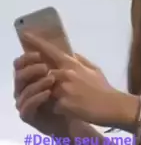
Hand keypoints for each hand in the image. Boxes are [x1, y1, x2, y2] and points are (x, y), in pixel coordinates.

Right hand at [14, 52, 67, 134]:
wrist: (74, 119)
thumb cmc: (70, 97)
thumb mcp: (72, 77)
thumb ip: (68, 64)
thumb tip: (68, 49)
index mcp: (32, 76)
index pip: (22, 63)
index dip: (27, 57)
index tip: (38, 53)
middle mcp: (24, 88)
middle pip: (19, 75)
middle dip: (31, 69)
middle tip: (44, 67)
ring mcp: (24, 102)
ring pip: (23, 91)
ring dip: (36, 83)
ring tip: (51, 80)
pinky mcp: (28, 115)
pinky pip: (27, 106)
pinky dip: (36, 98)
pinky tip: (47, 93)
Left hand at [22, 33, 138, 128]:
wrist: (112, 106)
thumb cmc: (104, 88)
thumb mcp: (95, 69)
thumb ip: (80, 61)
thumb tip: (70, 53)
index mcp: (73, 64)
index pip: (51, 51)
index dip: (37, 42)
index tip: (25, 35)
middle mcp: (65, 74)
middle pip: (44, 74)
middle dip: (46, 81)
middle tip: (58, 88)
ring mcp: (63, 89)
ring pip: (47, 90)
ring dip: (53, 96)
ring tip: (68, 100)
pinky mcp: (63, 104)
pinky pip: (53, 106)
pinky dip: (60, 108)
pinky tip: (72, 109)